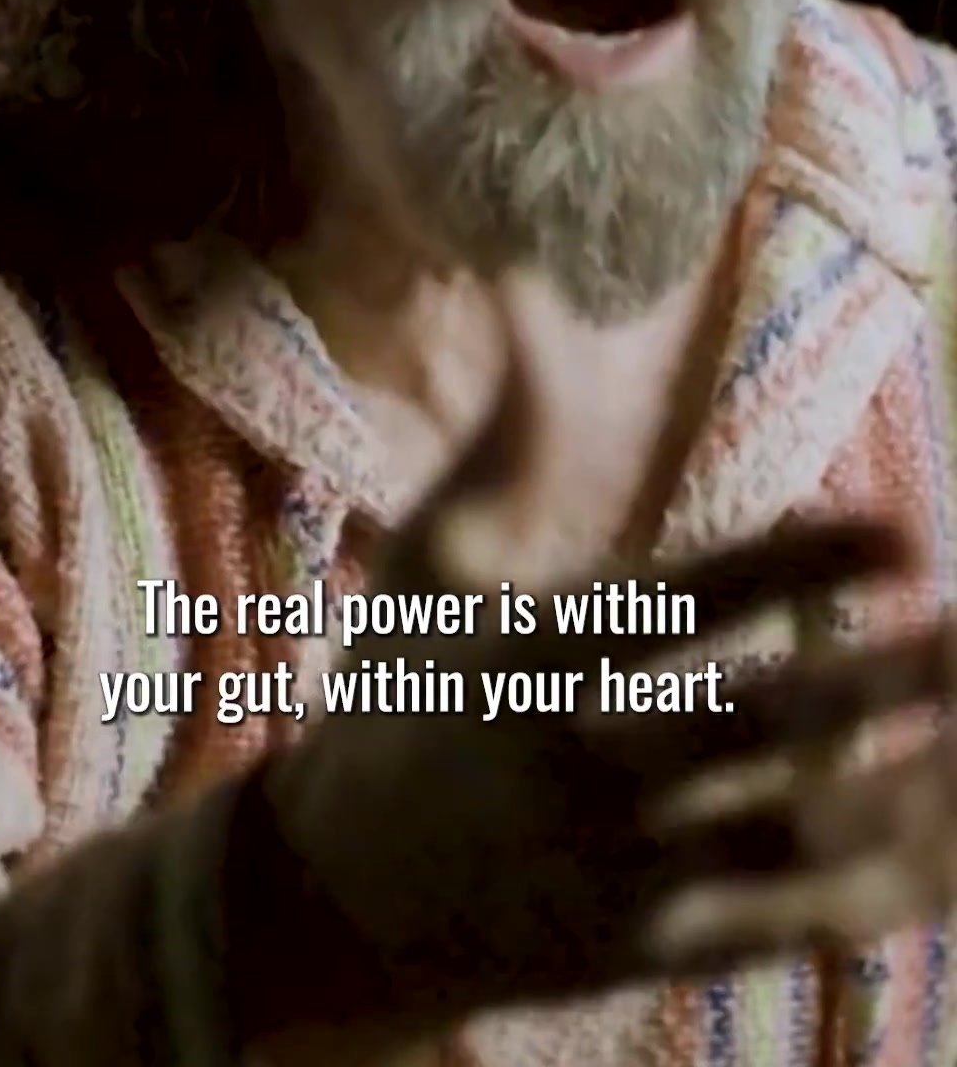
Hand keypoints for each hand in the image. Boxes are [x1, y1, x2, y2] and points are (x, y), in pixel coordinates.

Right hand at [258, 274, 956, 1054]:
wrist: (340, 900)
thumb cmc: (394, 696)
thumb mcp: (425, 560)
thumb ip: (502, 435)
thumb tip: (525, 285)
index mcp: (532, 655)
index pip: (677, 604)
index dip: (792, 568)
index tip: (898, 529)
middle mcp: (579, 763)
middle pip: (748, 726)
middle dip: (874, 681)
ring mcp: (620, 868)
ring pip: (792, 835)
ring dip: (907, 784)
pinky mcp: (655, 949)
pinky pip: (795, 923)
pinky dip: (887, 884)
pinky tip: (956, 835)